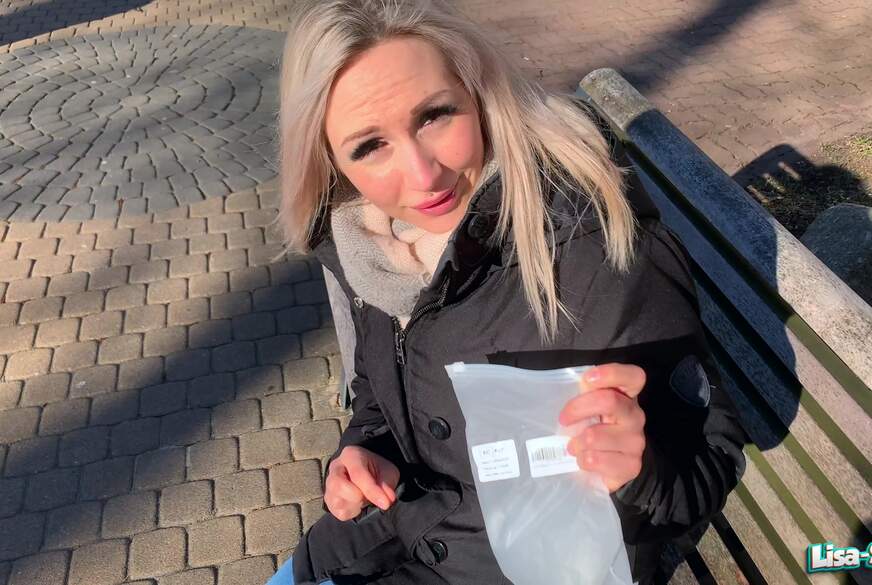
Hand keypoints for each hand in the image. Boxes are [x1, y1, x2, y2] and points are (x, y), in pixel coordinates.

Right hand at [325, 446, 400, 520]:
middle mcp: (336, 467)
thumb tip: (387, 500)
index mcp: (351, 455)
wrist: (369, 473)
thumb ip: (386, 485)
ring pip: (339, 502)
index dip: (372, 491)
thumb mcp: (388, 472)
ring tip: (365, 497)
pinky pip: (341, 512)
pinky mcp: (329, 500)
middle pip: (339, 486)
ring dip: (357, 505)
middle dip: (359, 497)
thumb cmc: (377, 470)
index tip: (386, 503)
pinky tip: (358, 503)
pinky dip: (353, 511)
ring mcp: (329, 484)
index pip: (358, 474)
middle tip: (371, 497)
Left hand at [558, 363, 646, 492]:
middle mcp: (635, 416)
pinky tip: (584, 459)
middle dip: (578, 408)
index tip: (587, 379)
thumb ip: (584, 394)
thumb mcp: (589, 409)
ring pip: (595, 436)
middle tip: (563, 419)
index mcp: (626, 396)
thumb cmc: (594, 430)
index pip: (634, 376)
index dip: (611, 373)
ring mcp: (636, 441)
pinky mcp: (631, 465)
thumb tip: (567, 386)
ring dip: (576, 442)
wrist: (610, 467)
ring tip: (574, 446)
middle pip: (608, 401)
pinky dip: (582, 460)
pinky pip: (596, 460)